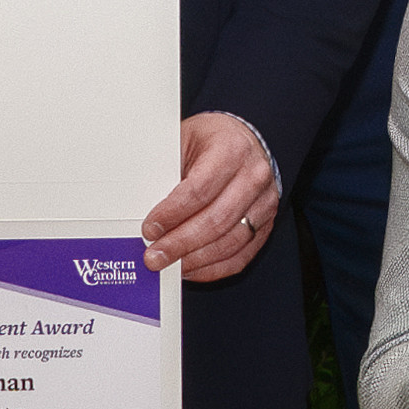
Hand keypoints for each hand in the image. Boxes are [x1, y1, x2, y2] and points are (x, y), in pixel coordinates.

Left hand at [144, 108, 282, 284]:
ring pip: (229, 242)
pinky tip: (190, 267)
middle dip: (180, 243)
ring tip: (169, 264)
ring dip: (195, 259)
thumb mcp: (185, 142)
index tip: (150, 229)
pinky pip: (240, 256)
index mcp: (231, 149)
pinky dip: (212, 268)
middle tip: (155, 256)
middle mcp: (253, 177)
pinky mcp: (265, 225)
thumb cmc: (211, 141)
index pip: (199, 190)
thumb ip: (167, 173)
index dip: (172, 214)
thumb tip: (142, 209)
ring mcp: (264, 203)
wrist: (243, 140)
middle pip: (215, 220)